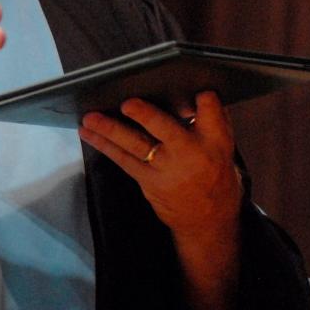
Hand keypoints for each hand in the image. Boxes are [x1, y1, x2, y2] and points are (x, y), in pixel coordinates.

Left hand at [80, 92, 243, 309]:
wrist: (208, 220)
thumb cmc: (214, 173)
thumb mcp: (222, 145)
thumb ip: (211, 119)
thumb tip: (193, 89)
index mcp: (215, 141)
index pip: (211, 113)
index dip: (205, 100)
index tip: (198, 90)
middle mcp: (190, 153)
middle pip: (166, 130)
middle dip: (146, 116)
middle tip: (128, 104)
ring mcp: (166, 169)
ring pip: (136, 145)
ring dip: (110, 130)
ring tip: (90, 118)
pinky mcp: (148, 181)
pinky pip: (123, 160)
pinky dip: (104, 145)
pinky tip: (87, 133)